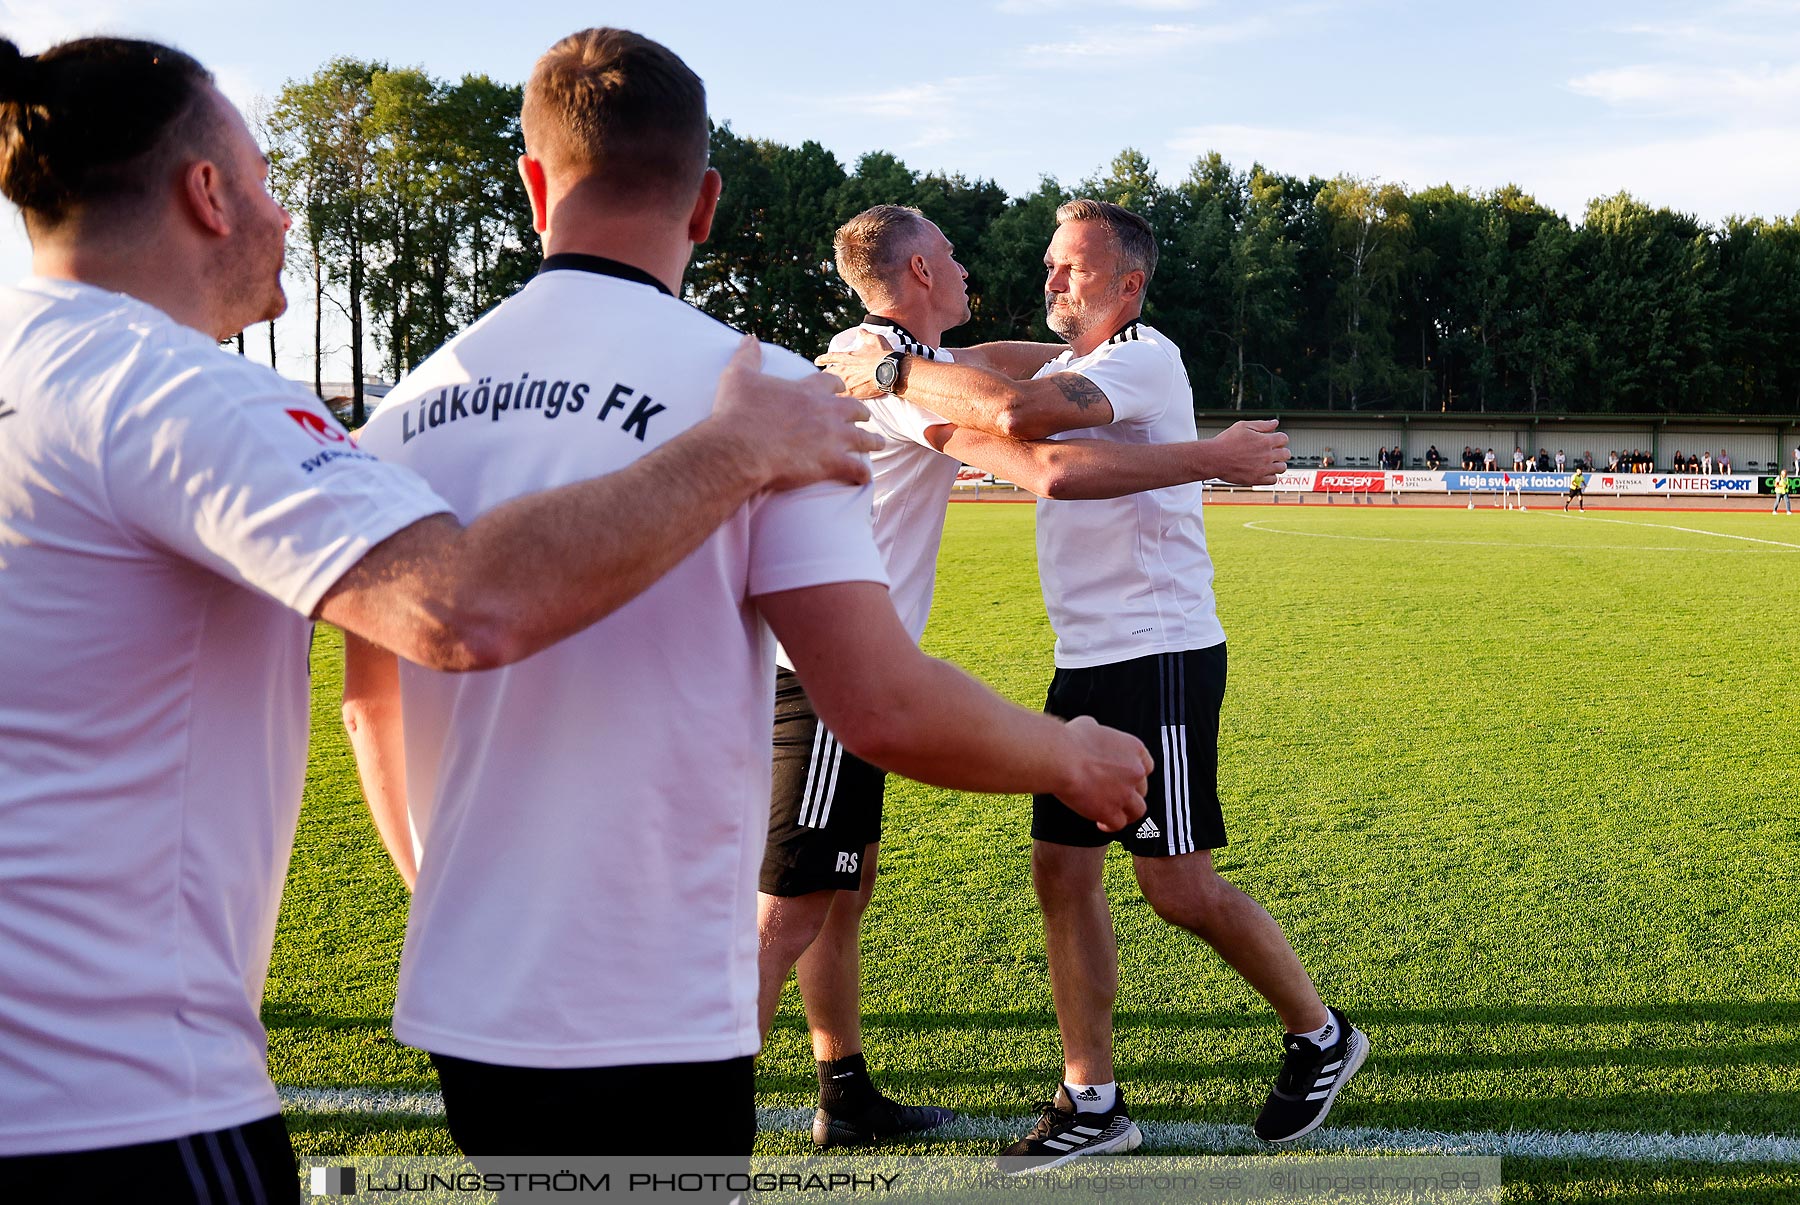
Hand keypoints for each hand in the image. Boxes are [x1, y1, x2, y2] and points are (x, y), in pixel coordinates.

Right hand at [711, 336, 880, 489]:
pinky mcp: (832, 463)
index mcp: (807, 390)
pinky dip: (862, 474)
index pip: (831, 382)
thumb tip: (749, 337)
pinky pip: (857, 469)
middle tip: (864, 417)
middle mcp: (826, 411)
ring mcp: (833, 437)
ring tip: (879, 444)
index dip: (837, 385)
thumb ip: (748, 356)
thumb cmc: (737, 412)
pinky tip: (864, 478)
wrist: (740, 447)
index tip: (841, 388)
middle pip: (855, 409)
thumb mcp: (739, 376)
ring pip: (864, 438)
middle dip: (860, 413)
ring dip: (873, 441)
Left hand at [814, 333, 889, 399]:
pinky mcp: (852, 393)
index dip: (823, 359)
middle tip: (822, 380)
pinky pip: (839, 397)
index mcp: (847, 357)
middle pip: (827, 374)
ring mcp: (846, 382)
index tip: (816, 361)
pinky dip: (837, 399)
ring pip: (831, 386)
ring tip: (828, 392)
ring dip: (829, 388)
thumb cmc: (883, 356)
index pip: (830, 357)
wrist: (889, 372)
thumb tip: (861, 331)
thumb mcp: (875, 340)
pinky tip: (835, 402)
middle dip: (825, 377)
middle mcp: (843, 369)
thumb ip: (866, 335)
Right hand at [1053, 716, 1151, 832]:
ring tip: (1114, 813)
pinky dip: (1110, 826)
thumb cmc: (1071, 739)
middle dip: (1130, 793)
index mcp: (1134, 749)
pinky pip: (1118, 824)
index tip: (1125, 778)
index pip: (1147, 766)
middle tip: (1114, 794)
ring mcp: (1125, 793)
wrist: (1062, 759)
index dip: (1135, 774)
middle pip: (1142, 789)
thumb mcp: (1089, 725)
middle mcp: (1135, 772)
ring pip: (1137, 810)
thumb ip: (1099, 733)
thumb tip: (1092, 733)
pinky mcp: (1111, 811)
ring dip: (1127, 813)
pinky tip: (1101, 823)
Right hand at [1207, 419, 1289, 485]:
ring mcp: (1263, 468)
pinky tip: (1264, 471)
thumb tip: (1275, 423)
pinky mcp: (1256, 479)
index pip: (1284, 439)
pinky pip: (1273, 480)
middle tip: (1273, 451)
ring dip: (1278, 464)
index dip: (1279, 438)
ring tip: (1269, 462)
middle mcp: (1267, 455)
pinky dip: (1271, 476)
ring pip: (1282, 468)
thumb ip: (1262, 425)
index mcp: (1265, 441)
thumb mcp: (1243, 426)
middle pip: (1286, 454)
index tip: (1274, 440)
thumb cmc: (1226, 442)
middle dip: (1281, 451)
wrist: (1214, 458)